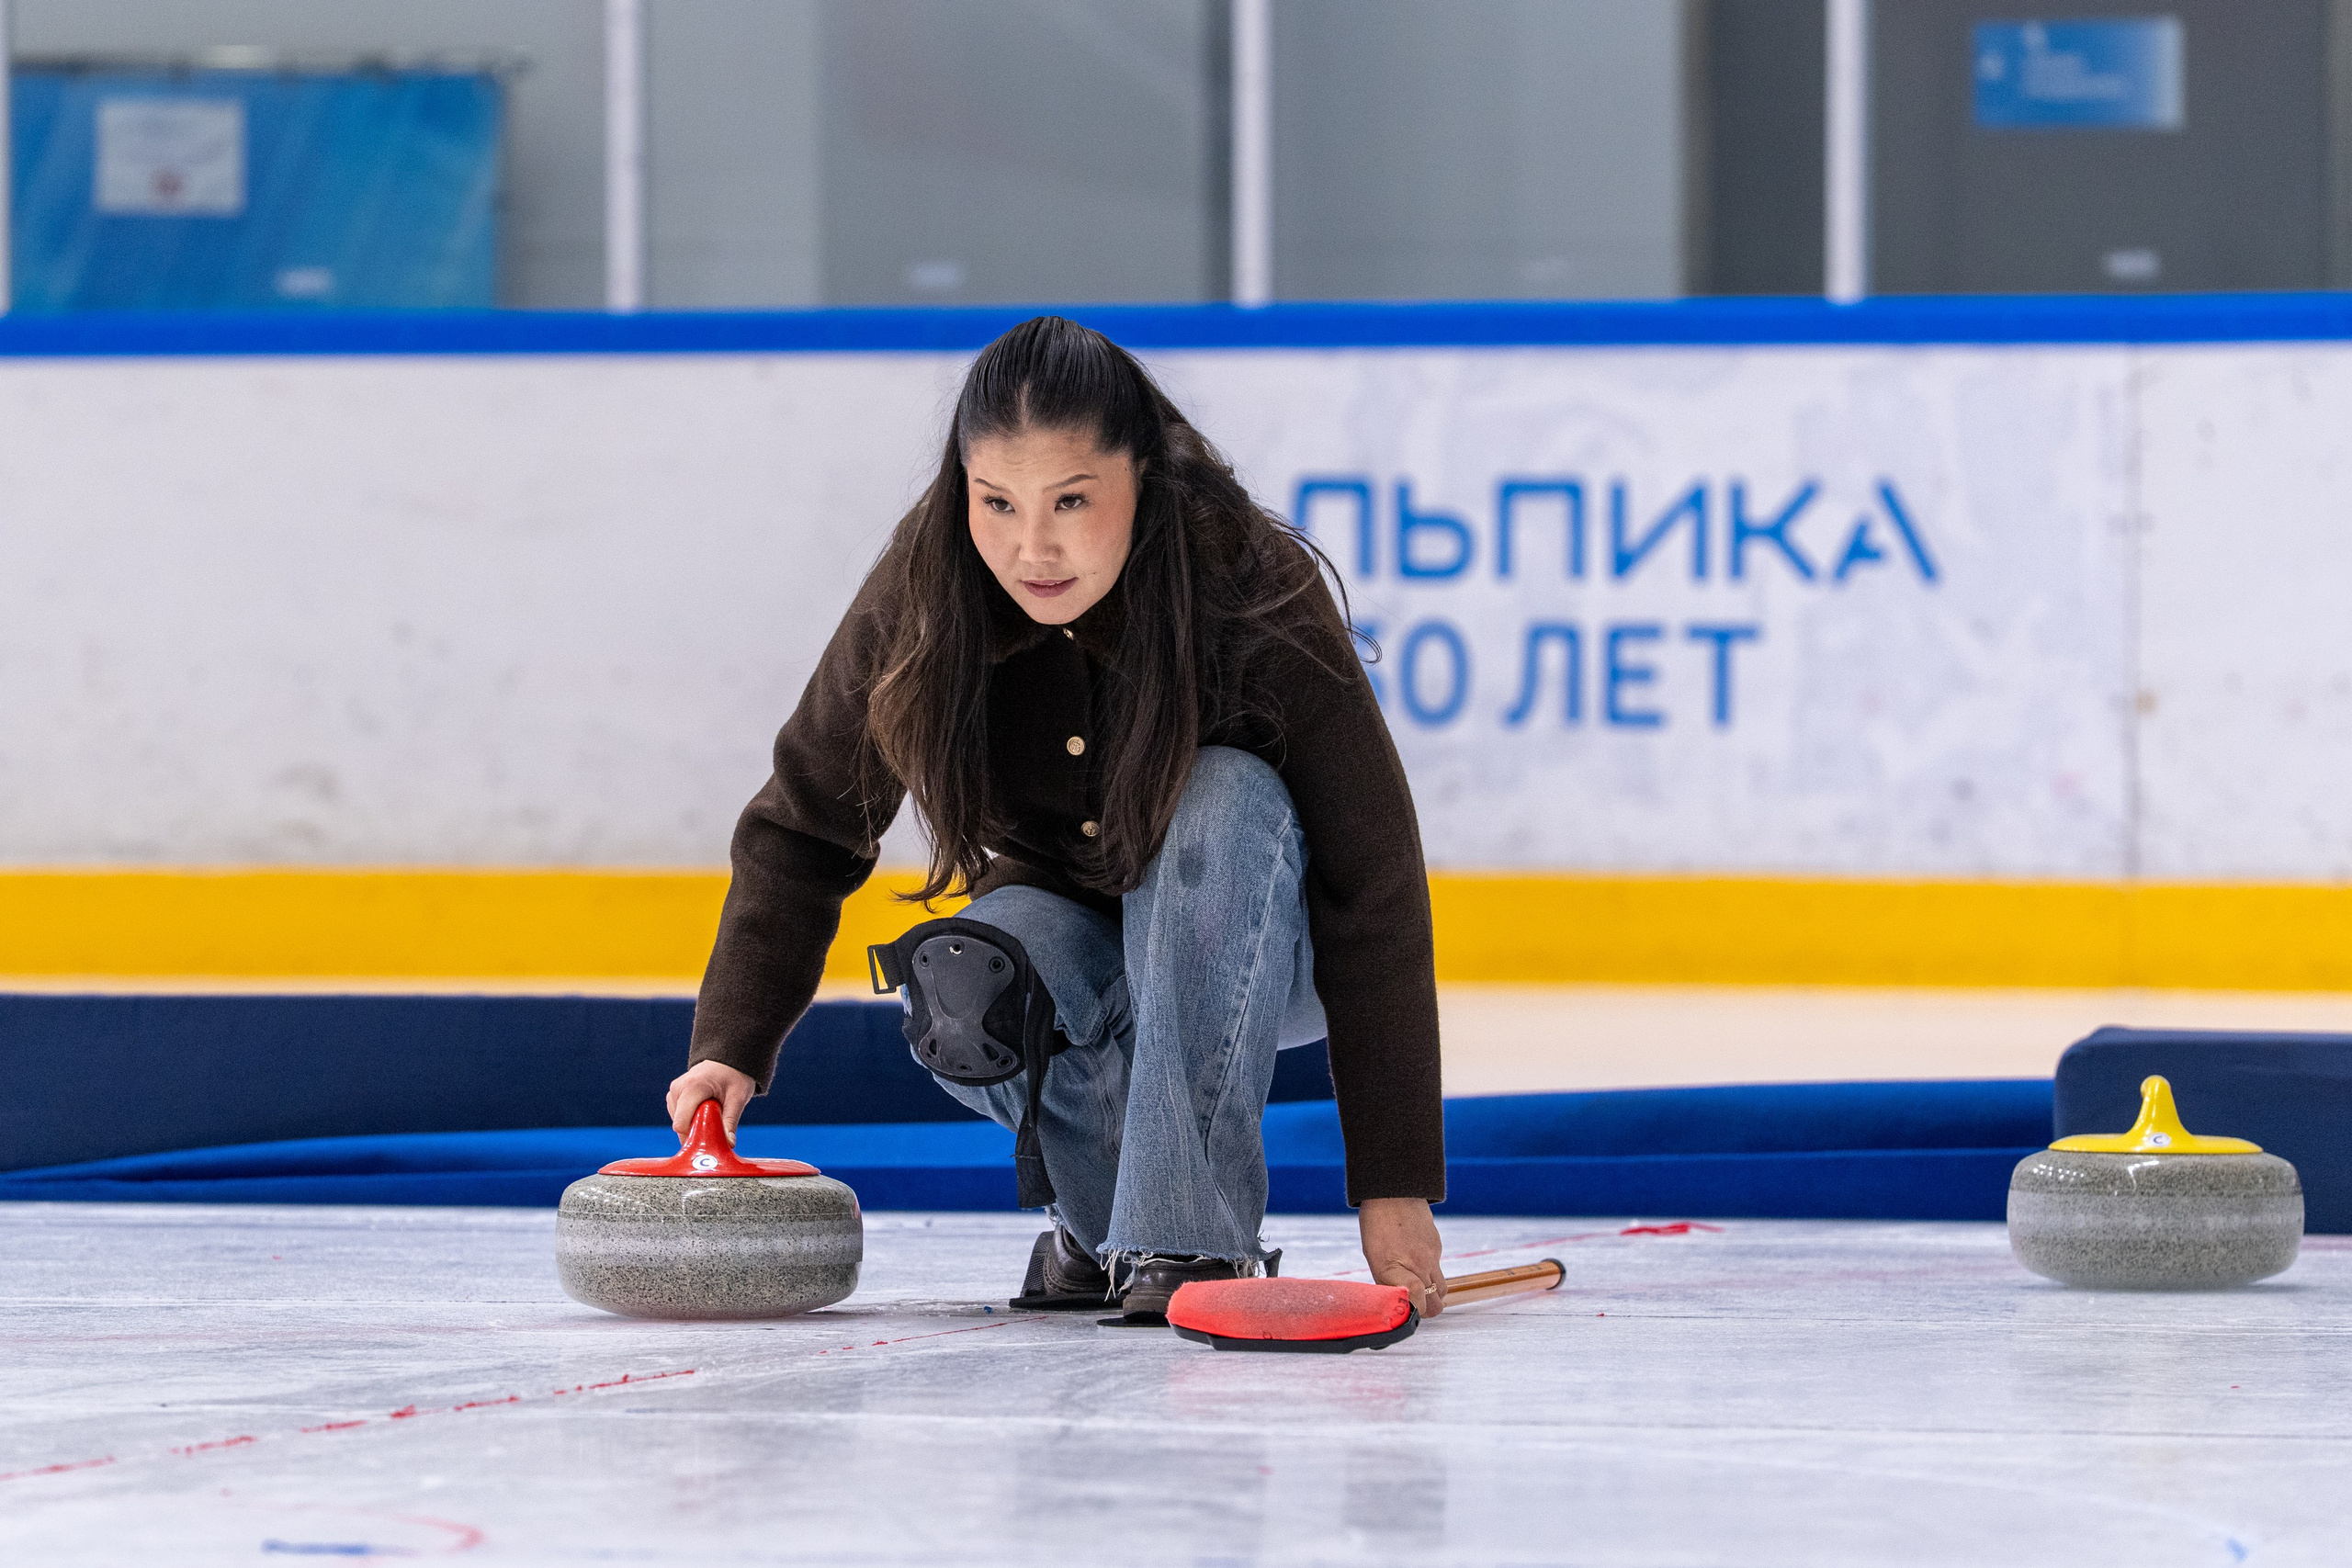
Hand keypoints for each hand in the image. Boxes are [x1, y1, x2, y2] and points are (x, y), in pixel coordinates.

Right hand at [666, 1060, 756, 1140]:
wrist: (726, 1061)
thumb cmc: (734, 1076)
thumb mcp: (738, 1098)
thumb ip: (731, 1121)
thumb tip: (729, 1144)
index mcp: (692, 1087)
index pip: (681, 1123)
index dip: (695, 1136)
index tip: (712, 1136)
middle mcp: (678, 1089)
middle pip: (680, 1126)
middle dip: (697, 1131)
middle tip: (716, 1122)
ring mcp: (673, 1092)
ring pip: (679, 1124)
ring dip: (695, 1125)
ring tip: (711, 1111)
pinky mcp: (672, 1097)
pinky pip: (679, 1118)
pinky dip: (692, 1120)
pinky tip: (704, 1110)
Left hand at [1358, 1196, 1444, 1316]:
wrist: (1393, 1192)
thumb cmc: (1377, 1224)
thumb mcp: (1373, 1256)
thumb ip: (1388, 1281)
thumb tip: (1399, 1300)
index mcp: (1396, 1268)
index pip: (1418, 1303)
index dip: (1414, 1312)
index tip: (1407, 1313)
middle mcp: (1418, 1265)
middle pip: (1436, 1304)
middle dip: (1427, 1309)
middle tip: (1413, 1305)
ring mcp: (1432, 1256)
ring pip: (1442, 1289)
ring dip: (1432, 1294)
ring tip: (1416, 1286)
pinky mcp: (1438, 1247)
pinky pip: (1438, 1268)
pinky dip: (1430, 1272)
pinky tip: (1416, 1260)